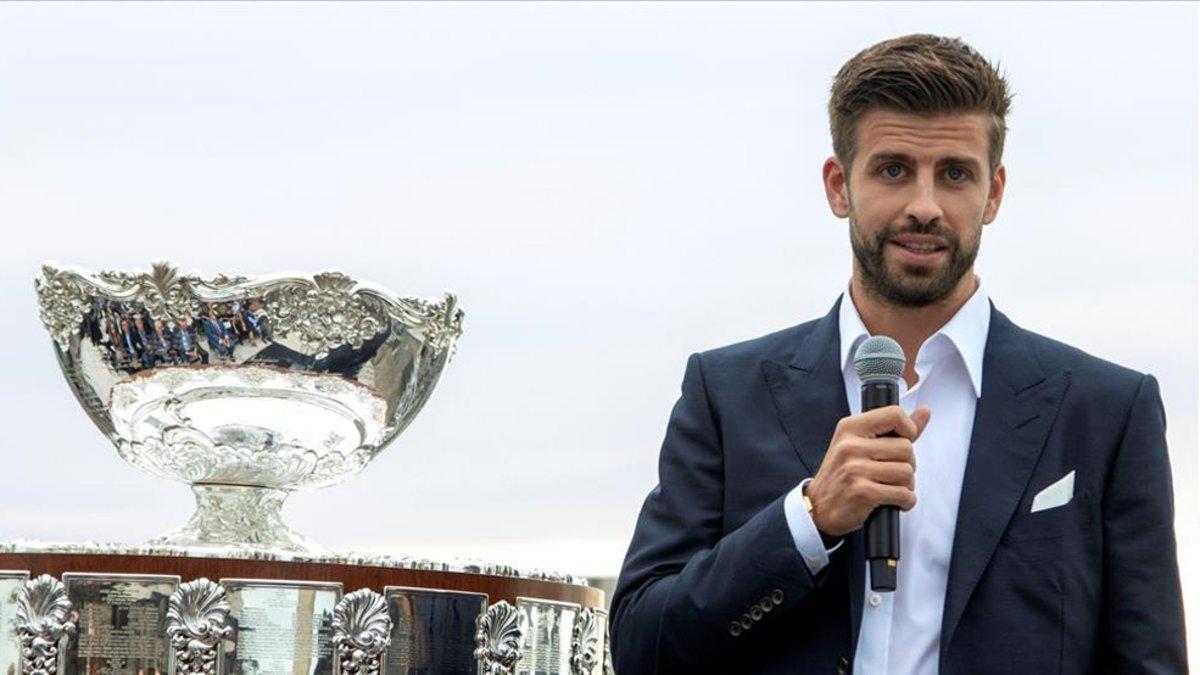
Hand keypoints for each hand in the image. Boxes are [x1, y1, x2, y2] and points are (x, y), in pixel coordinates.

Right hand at [805, 405, 931, 537]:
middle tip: (892, 473)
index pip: (894, 415)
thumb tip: (925, 412)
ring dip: (906, 485)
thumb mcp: (860, 444)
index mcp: (850, 428)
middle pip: (906, 448)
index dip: (908, 428)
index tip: (904, 442)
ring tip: (891, 487)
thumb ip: (894, 429)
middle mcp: (850, 446)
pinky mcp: (862, 492)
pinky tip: (894, 501)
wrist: (818, 507)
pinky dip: (905, 501)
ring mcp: (854, 469)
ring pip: (907, 472)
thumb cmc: (842, 474)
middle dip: (907, 464)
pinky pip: (903, 494)